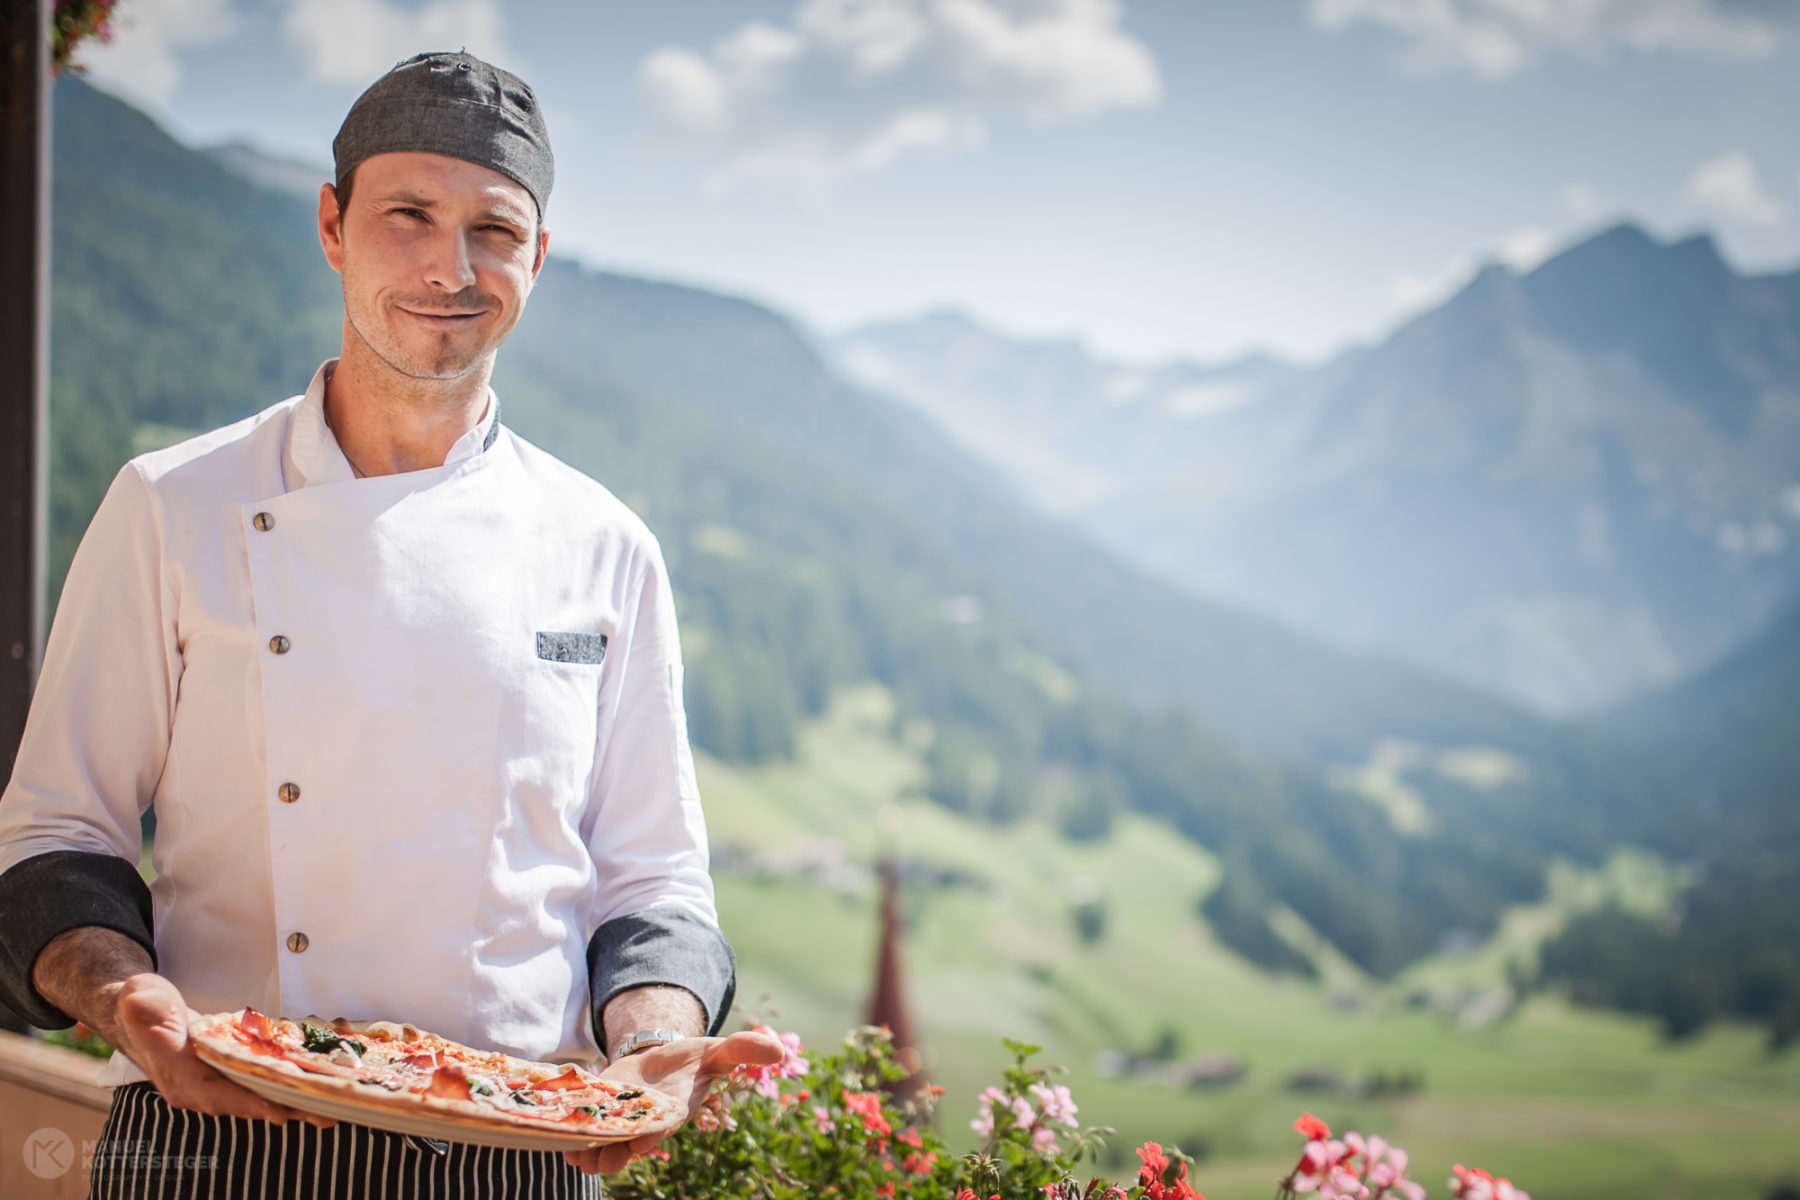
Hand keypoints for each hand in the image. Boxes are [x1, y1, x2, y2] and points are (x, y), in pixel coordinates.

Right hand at [106, 972, 333, 1128]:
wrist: (148, 1014)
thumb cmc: (145, 1007)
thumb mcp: (140, 999)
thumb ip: (144, 1007)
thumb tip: (140, 1004)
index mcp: (177, 1075)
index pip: (214, 1094)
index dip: (246, 1102)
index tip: (277, 1110)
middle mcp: (198, 1089)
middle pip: (245, 1103)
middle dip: (284, 1109)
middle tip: (325, 1114)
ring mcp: (216, 1085)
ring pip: (259, 1098)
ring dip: (294, 1105)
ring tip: (332, 1111)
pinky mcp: (231, 1077)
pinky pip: (262, 1086)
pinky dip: (289, 1090)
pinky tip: (319, 1090)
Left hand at [562, 1028, 783, 1174]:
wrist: (658, 1062)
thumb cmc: (689, 1061)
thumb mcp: (715, 1050)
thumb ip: (741, 1050)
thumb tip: (778, 1050)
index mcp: (673, 1113)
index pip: (661, 1129)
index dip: (649, 1135)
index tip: (639, 1139)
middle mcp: (646, 1126)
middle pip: (628, 1147)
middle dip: (615, 1154)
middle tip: (602, 1155)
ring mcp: (620, 1125)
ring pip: (602, 1149)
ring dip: (588, 1151)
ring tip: (575, 1150)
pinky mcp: (599, 1119)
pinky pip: (583, 1137)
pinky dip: (572, 1139)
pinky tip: (562, 1136)